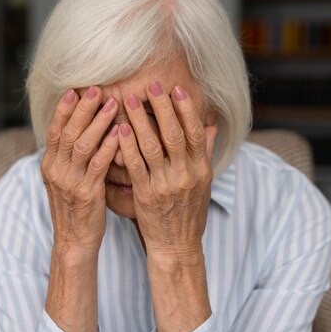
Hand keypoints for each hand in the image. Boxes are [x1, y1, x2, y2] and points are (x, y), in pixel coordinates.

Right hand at [41, 86, 119, 257]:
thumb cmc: (76, 208)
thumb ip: (70, 157)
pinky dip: (108, 146)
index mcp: (50, 164)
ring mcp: (70, 181)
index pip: (54, 130)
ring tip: (112, 104)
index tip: (75, 89)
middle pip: (67, 131)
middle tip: (96, 88)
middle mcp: (56, 170)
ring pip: (82, 144)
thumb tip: (80, 131)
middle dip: (82, 108)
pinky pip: (97, 165)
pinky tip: (119, 133)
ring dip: (98, 122)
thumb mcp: (66, 180)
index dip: (64, 109)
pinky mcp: (86, 193)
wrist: (74, 241)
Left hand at [118, 81, 217, 260]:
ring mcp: (165, 185)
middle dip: (161, 107)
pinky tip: (120, 129)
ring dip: (140, 121)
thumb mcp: (204, 184)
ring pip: (152, 147)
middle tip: (149, 85)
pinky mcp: (146, 195)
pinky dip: (127, 146)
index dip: (185, 109)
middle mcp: (186, 175)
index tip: (175, 89)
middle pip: (173, 134)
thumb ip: (205, 153)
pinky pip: (136, 166)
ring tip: (128, 100)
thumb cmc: (190, 213)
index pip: (194, 132)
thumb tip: (211, 126)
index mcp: (201, 169)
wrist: (177, 246)